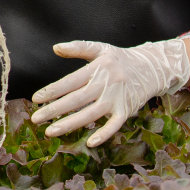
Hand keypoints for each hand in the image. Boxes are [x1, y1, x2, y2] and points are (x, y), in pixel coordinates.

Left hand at [29, 38, 189, 146]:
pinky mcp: (126, 110)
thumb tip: (55, 48)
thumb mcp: (101, 48)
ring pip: (90, 114)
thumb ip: (78, 47)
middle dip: (54, 110)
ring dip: (70, 124)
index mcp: (97, 68)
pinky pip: (114, 125)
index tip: (36, 99)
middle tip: (36, 119)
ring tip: (51, 131)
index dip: (52, 91)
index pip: (70, 82)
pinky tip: (90, 142)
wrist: (152, 68)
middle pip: (76, 99)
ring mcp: (116, 99)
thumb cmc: (121, 59)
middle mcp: (105, 84)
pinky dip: (104, 133)